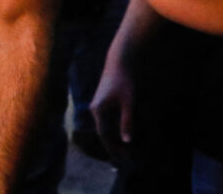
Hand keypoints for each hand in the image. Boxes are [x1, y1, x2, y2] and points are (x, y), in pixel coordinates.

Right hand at [90, 50, 135, 164]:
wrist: (118, 62)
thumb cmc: (124, 81)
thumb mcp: (128, 103)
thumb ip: (127, 122)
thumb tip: (126, 141)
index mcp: (98, 110)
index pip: (104, 135)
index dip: (113, 148)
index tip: (122, 159)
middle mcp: (94, 109)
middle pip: (103, 133)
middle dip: (113, 146)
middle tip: (126, 159)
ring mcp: (97, 106)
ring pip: (104, 128)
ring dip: (113, 139)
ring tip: (124, 151)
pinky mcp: (101, 103)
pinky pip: (106, 122)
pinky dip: (113, 131)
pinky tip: (121, 135)